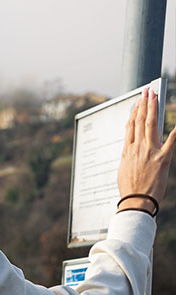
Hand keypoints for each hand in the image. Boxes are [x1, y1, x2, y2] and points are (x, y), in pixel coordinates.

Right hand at [117, 88, 175, 211]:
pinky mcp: (162, 159)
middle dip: (144, 104)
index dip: (135, 112)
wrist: (135, 203)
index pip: (130, 126)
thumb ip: (128, 156)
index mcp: (127, 152)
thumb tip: (130, 147)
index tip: (138, 102)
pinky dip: (175, 132)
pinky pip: (171, 142)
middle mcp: (138, 149)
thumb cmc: (129, 190)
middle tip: (147, 92)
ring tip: (155, 97)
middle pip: (140, 121)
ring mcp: (150, 153)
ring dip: (153, 109)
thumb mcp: (123, 170)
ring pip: (151, 125)